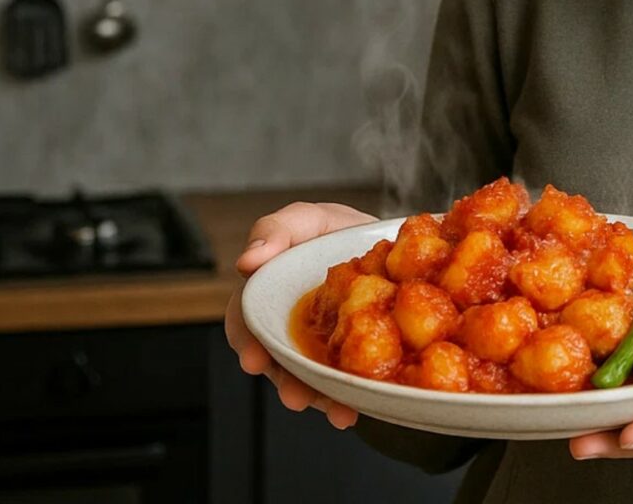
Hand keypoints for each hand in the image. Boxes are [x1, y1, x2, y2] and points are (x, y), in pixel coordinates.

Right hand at [224, 200, 377, 429]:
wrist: (386, 242)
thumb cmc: (333, 231)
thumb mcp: (305, 220)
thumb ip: (275, 231)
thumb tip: (246, 260)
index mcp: (268, 299)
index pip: (246, 325)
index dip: (248, 344)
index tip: (253, 360)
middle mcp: (289, 331)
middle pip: (279, 363)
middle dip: (285, 384)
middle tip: (295, 397)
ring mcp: (321, 348)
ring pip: (312, 380)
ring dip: (319, 401)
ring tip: (335, 412)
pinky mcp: (352, 358)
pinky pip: (347, 383)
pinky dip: (351, 399)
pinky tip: (357, 411)